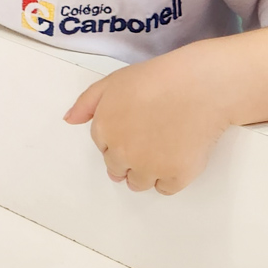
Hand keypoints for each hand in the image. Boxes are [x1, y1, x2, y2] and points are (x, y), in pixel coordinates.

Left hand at [64, 49, 232, 194]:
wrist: (198, 86)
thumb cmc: (157, 79)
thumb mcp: (112, 81)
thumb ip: (87, 102)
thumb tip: (69, 121)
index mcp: (104, 130)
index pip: (103, 148)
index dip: (117, 140)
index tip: (132, 130)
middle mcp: (122, 153)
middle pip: (117, 170)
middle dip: (128, 159)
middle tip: (148, 142)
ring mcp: (149, 168)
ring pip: (138, 183)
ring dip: (145, 173)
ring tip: (162, 150)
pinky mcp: (176, 176)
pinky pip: (165, 188)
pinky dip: (169, 179)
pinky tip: (177, 158)